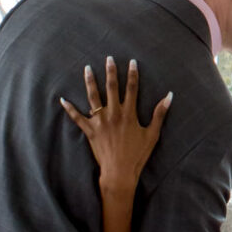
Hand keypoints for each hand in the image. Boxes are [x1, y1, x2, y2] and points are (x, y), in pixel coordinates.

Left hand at [60, 58, 171, 191]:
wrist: (119, 172)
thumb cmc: (138, 155)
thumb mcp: (152, 134)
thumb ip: (159, 114)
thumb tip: (169, 96)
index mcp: (129, 114)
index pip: (132, 89)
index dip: (132, 74)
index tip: (131, 61)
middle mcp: (113, 114)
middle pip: (111, 88)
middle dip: (110, 72)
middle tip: (108, 58)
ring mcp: (100, 122)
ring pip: (93, 98)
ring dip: (90, 82)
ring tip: (87, 68)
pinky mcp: (89, 131)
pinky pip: (77, 118)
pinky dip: (69, 109)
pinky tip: (62, 99)